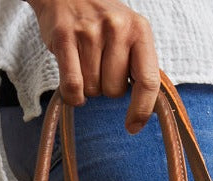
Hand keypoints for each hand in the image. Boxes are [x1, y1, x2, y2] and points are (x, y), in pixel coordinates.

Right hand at [26, 0, 159, 132]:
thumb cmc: (103, 22)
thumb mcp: (130, 35)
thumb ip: (140, 66)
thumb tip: (148, 107)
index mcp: (140, 31)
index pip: (148, 82)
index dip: (142, 110)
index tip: (133, 127)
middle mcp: (117, 28)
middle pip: (115, 91)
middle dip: (107, 88)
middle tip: (100, 68)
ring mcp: (89, 31)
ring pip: (93, 89)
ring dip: (88, 87)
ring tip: (85, 64)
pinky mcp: (64, 36)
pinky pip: (73, 85)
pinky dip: (73, 95)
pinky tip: (73, 89)